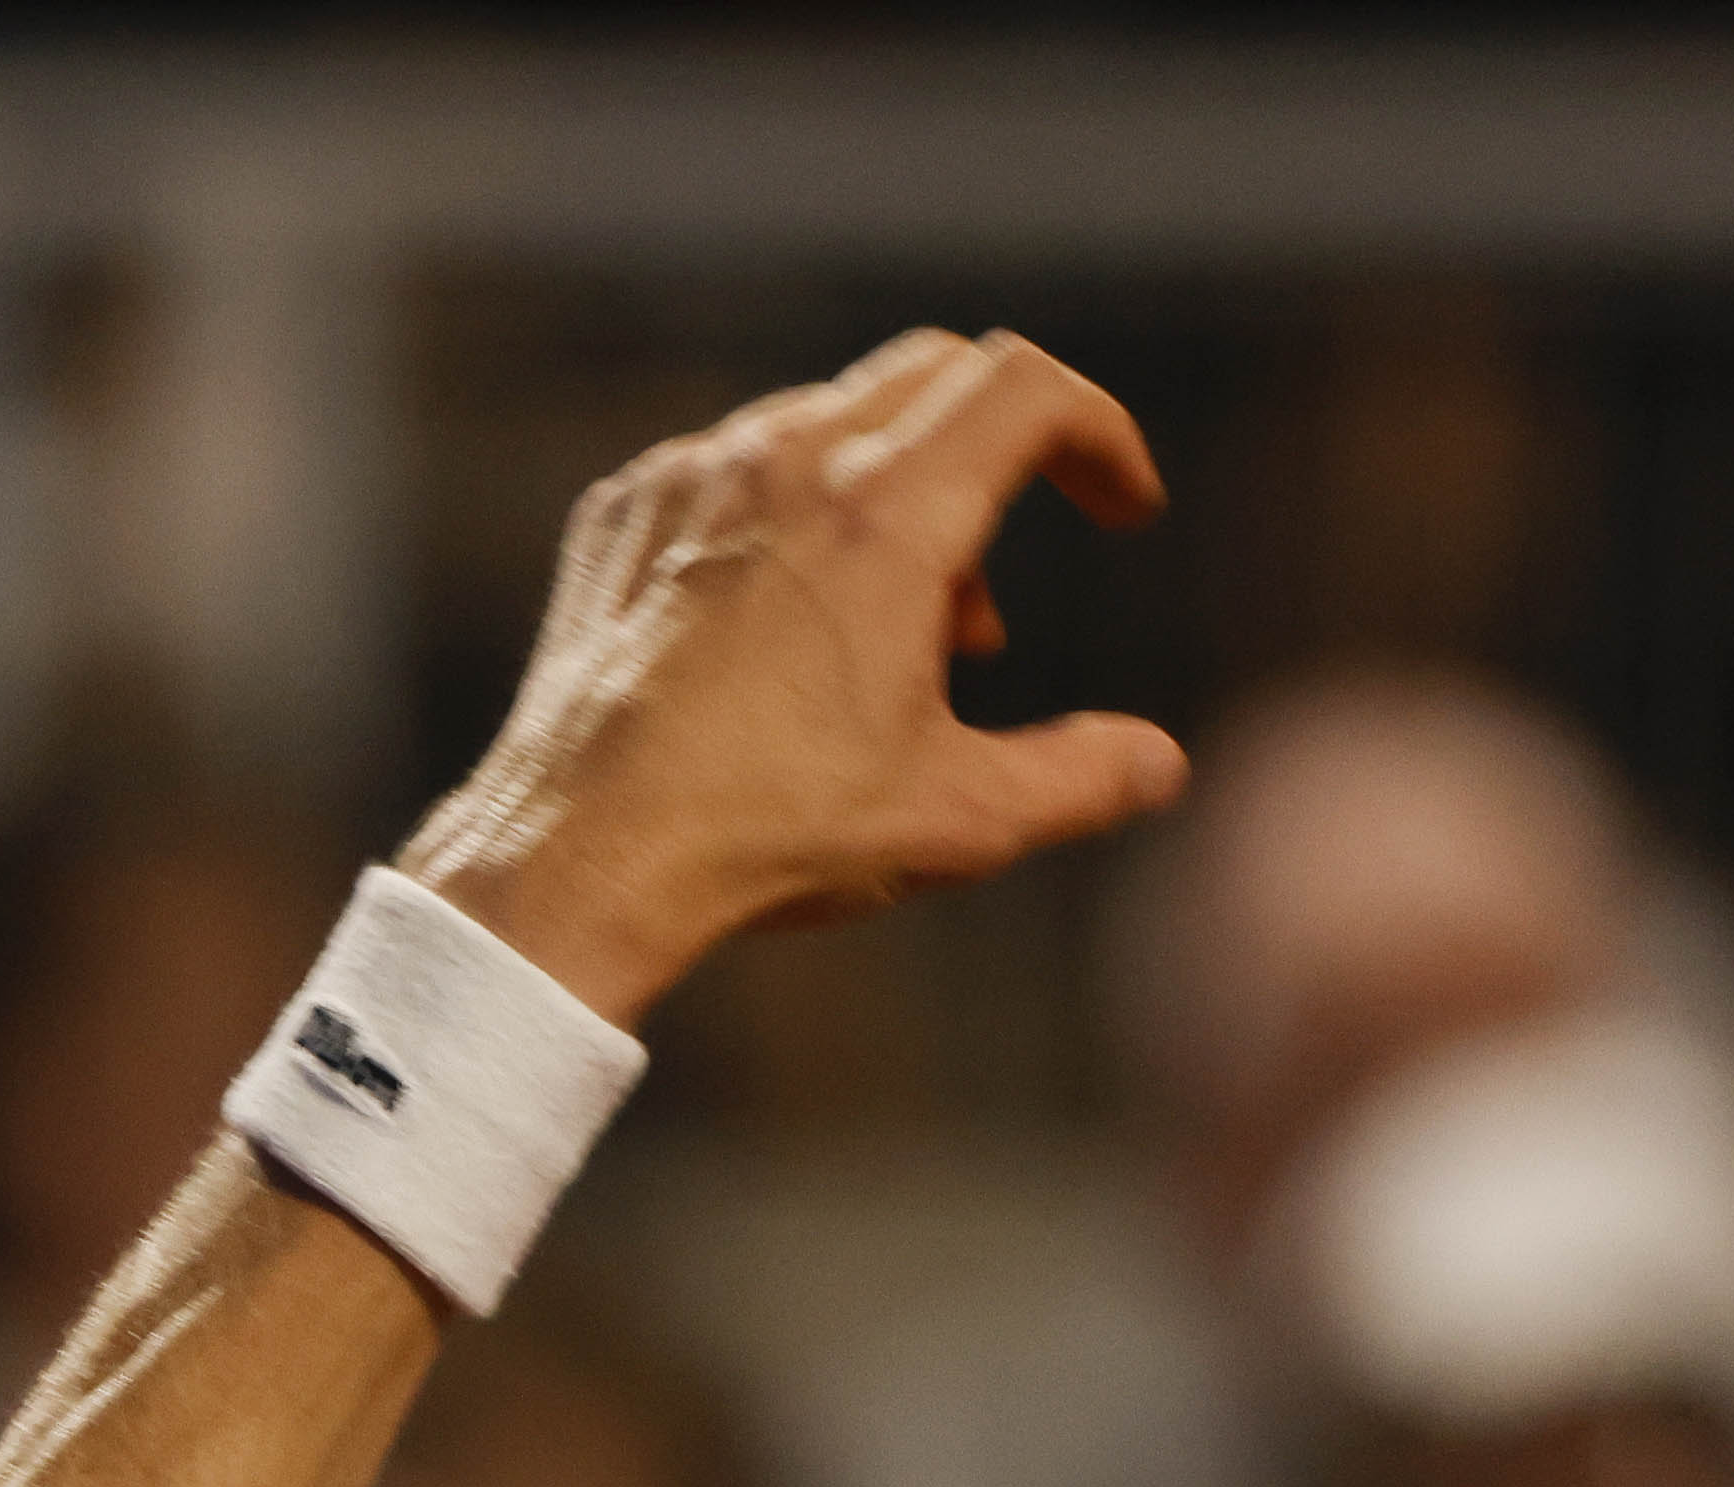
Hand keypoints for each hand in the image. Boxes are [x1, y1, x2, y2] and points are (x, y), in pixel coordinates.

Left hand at [399, 328, 1186, 1026]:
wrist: (575, 862)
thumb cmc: (765, 836)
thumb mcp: (956, 819)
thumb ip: (1080, 779)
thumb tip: (1158, 765)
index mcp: (887, 513)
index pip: (1031, 388)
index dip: (1101, 434)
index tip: (1120, 509)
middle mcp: (787, 461)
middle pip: (938, 376)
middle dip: (1001, 457)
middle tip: (990, 595)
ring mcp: (691, 478)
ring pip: (830, 424)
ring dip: (892, 503)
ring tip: (890, 648)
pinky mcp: (620, 514)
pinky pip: (731, 470)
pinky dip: (786, 519)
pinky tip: (780, 633)